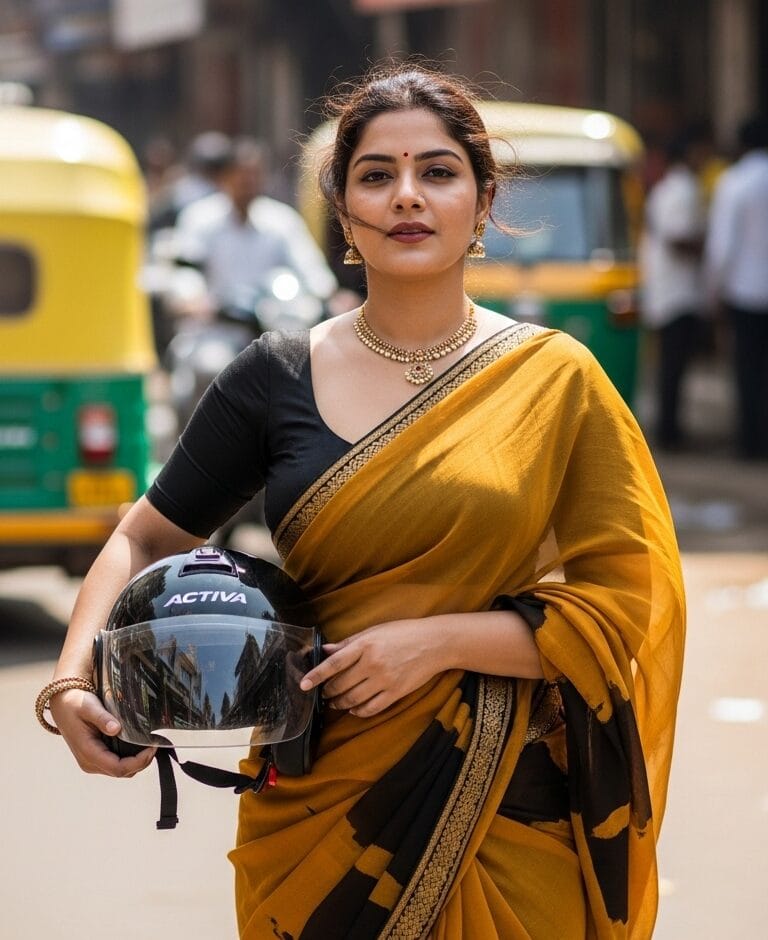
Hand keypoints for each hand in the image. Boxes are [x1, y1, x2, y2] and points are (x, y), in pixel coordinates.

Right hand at [49, 688, 155, 777]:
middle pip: (122, 772)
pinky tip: (140, 744)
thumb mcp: (88, 706)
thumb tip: (116, 729)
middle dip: (142, 762)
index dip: (138, 761)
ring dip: (138, 761)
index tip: (152, 747)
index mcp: (88, 753)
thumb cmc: (75, 704)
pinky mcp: (96, 756)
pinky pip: (117, 764)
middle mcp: (90, 762)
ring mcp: (93, 761)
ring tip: (150, 744)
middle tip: (156, 745)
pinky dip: (131, 758)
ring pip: (121, 770)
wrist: (63, 703)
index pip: (118, 768)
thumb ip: (102, 718)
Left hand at [299, 619, 445, 717]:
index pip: (334, 663)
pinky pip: (371, 708)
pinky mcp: (396, 692)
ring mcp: (385, 679)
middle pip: (341, 684)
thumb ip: (349, 643)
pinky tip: (353, 709)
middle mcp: (373, 663)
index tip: (303, 685)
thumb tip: (326, 650)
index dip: (316, 675)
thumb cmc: (403, 633)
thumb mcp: (375, 631)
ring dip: (340, 703)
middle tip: (324, 692)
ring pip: (353, 699)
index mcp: (365, 644)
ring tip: (335, 702)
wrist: (434, 643)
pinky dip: (358, 711)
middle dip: (328, 691)